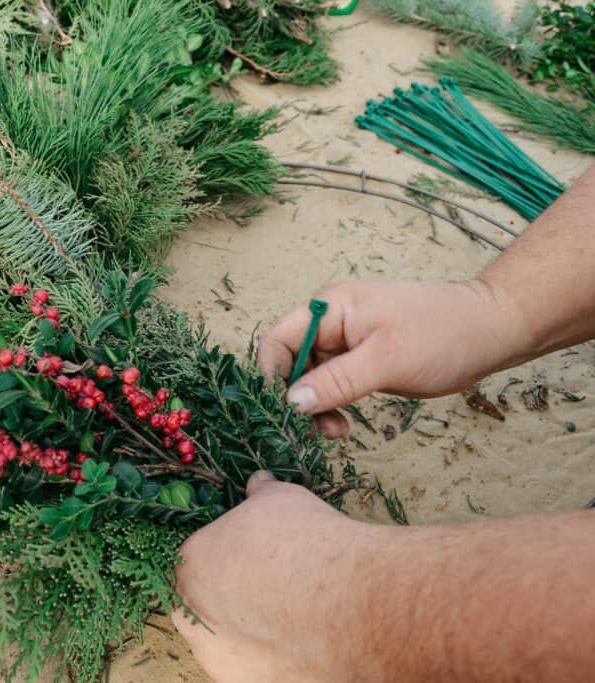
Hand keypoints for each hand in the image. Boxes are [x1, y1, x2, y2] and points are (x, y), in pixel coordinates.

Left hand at [173, 473, 380, 681]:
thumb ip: (260, 495)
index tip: (253, 560)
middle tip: (269, 591)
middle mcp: (192, 614)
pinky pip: (248, 670)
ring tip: (289, 620)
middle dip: (228, 597)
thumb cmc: (309, 542)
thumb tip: (258, 482)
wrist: (350, 603)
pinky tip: (298, 646)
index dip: (225, 559)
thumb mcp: (281, 500)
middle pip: (202, 604)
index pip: (196, 560)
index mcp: (191, 562)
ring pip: (223, 643)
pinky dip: (266, 660)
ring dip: (246, 631)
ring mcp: (216, 657)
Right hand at [256, 279, 531, 437]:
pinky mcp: (359, 359)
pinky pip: (329, 384)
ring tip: (336, 433)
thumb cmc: (442, 335)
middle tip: (317, 432)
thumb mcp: (386, 362)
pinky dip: (331, 406)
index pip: (278, 341)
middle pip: (289, 363)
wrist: (491, 330)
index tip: (285, 414)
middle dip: (296, 399)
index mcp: (330, 308)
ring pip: (308, 379)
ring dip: (315, 408)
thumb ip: (335, 382)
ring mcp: (344, 341)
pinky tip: (343, 425)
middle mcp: (330, 321)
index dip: (272, 377)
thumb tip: (291, 403)